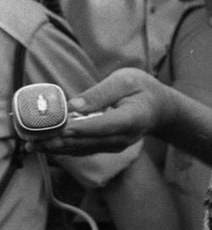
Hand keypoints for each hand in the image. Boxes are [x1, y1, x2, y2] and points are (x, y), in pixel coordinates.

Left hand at [30, 68, 168, 154]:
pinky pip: (84, 149)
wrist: (159, 110)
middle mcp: (125, 137)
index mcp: (134, 117)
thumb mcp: (126, 80)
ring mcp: (116, 145)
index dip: (84, 128)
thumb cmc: (142, 89)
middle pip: (91, 141)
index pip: (107, 124)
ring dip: (58, 148)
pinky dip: (64, 148)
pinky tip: (45, 146)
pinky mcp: (107, 147)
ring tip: (34, 145)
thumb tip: (73, 105)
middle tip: (36, 140)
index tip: (63, 129)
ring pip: (84, 148)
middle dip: (62, 141)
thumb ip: (102, 92)